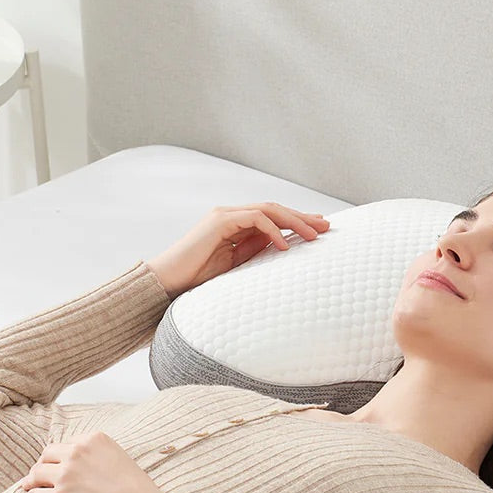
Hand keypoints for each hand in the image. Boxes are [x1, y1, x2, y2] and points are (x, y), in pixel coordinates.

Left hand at [15, 432, 167, 492]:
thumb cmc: (137, 491)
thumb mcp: (119, 459)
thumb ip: (98, 456)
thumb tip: (82, 468)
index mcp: (93, 439)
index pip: (66, 444)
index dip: (59, 457)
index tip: (57, 466)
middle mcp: (77, 452)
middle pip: (46, 455)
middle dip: (43, 466)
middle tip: (40, 477)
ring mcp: (65, 475)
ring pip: (35, 474)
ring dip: (30, 482)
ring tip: (29, 489)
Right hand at [146, 202, 330, 298]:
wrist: (166, 284)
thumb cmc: (196, 280)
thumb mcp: (235, 265)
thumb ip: (254, 251)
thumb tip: (282, 245)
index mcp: (234, 224)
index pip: (272, 217)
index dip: (297, 221)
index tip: (319, 229)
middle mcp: (230, 214)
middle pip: (274, 209)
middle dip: (302, 217)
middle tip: (326, 227)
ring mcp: (224, 215)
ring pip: (268, 209)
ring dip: (294, 221)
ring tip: (314, 236)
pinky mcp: (219, 220)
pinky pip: (255, 218)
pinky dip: (273, 230)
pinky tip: (286, 246)